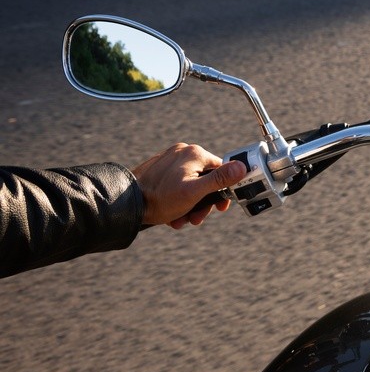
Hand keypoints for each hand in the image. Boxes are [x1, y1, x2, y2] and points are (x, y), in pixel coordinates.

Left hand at [132, 143, 246, 227]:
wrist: (126, 203)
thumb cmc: (160, 199)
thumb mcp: (195, 192)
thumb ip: (220, 180)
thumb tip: (242, 167)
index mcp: (195, 154)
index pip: (221, 169)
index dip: (223, 191)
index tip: (220, 207)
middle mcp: (183, 152)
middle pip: (205, 179)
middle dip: (203, 202)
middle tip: (196, 218)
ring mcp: (170, 159)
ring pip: (191, 183)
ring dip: (190, 205)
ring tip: (181, 219)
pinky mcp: (160, 168)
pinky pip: (178, 183)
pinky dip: (178, 199)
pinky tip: (173, 213)